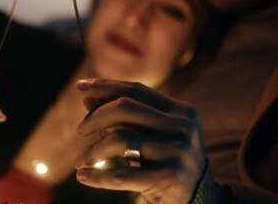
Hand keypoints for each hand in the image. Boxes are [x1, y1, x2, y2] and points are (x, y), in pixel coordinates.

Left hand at [74, 79, 206, 203]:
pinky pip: (120, 175)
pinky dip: (97, 176)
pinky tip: (83, 176)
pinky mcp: (166, 178)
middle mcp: (182, 127)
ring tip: (80, 161)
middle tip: (80, 130)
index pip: (136, 90)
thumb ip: (126, 116)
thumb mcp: (154, 134)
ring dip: (92, 150)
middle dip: (95, 116)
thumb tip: (87, 97)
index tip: (80, 86)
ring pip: (118, 139)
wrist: (198, 200)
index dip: (106, 86)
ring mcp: (176, 152)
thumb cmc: (168, 161)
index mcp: (182, 111)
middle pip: (125, 107)